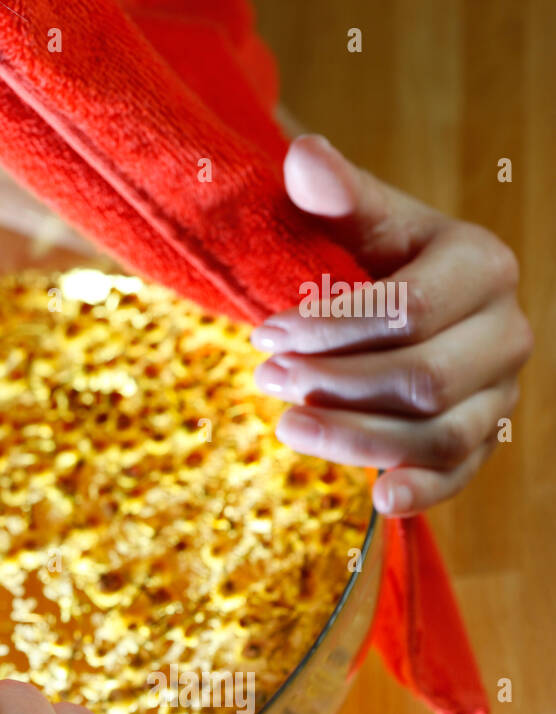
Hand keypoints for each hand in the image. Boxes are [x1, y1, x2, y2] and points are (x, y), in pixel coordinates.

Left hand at [251, 134, 531, 516]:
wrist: (392, 302)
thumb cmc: (367, 258)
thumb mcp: (356, 222)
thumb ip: (337, 197)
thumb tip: (304, 156)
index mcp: (482, 267)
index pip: (409, 309)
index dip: (330, 327)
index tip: (264, 332)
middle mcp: (506, 333)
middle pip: (423, 379)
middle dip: (334, 383)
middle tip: (265, 378)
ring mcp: (498, 393)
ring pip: (437, 434)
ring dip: (354, 438)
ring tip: (284, 425)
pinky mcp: (481, 440)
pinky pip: (460, 475)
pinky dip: (423, 493)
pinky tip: (378, 500)